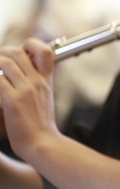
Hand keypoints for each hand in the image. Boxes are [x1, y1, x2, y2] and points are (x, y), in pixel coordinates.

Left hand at [0, 38, 58, 157]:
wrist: (43, 143)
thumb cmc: (40, 126)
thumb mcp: (44, 100)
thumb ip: (35, 87)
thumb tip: (18, 79)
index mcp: (46, 80)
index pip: (45, 51)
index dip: (31, 45)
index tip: (20, 51)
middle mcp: (37, 81)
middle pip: (19, 52)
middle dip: (2, 52)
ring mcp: (26, 90)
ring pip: (5, 62)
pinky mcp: (13, 101)